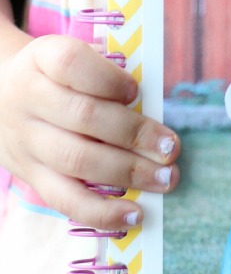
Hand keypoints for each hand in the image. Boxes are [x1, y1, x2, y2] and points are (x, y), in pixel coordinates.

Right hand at [0, 35, 179, 230]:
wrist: (0, 95)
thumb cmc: (60, 78)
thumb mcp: (75, 62)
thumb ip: (110, 77)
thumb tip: (154, 111)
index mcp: (43, 59)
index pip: (71, 63)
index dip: (107, 79)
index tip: (135, 91)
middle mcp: (29, 98)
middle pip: (83, 116)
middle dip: (135, 135)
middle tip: (170, 148)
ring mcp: (26, 140)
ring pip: (77, 160)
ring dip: (129, 172)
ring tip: (165, 178)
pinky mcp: (30, 174)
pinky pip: (65, 199)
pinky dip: (103, 212)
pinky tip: (135, 214)